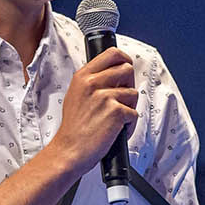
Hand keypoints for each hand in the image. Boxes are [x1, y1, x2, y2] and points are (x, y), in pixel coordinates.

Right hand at [45, 45, 137, 176]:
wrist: (69, 150)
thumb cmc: (74, 128)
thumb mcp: (76, 95)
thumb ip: (93, 81)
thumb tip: (115, 74)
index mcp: (83, 76)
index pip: (112, 54)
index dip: (124, 60)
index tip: (126, 67)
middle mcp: (93, 83)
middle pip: (127, 70)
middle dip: (129, 85)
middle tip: (121, 100)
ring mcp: (105, 97)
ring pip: (133, 93)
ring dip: (129, 108)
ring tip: (114, 120)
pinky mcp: (116, 112)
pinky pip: (134, 113)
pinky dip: (129, 125)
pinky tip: (116, 131)